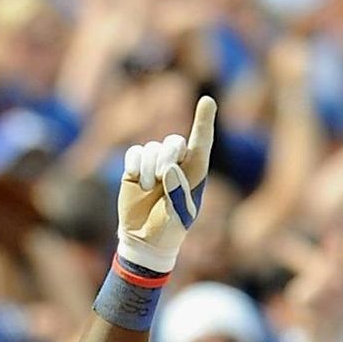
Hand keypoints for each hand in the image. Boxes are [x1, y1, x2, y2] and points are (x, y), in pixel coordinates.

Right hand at [116, 95, 215, 272]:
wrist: (145, 239)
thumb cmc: (170, 229)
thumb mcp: (180, 216)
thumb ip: (177, 193)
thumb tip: (169, 169)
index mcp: (195, 173)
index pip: (201, 143)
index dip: (204, 122)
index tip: (207, 102)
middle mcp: (176, 163)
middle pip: (174, 142)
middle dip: (167, 156)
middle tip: (162, 178)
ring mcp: (155, 163)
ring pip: (152, 148)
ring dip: (149, 169)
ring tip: (147, 189)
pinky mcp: (135, 166)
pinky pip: (135, 153)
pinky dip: (135, 165)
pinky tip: (136, 181)